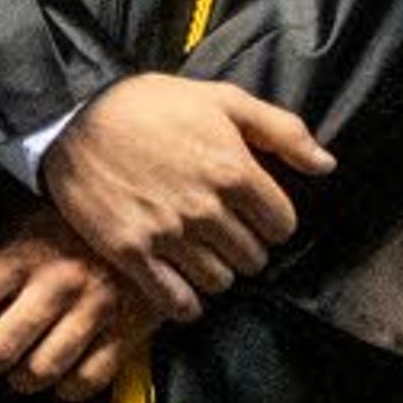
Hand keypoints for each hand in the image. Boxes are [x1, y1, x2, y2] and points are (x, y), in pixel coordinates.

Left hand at [0, 210, 166, 402]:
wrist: (155, 215)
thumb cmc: (83, 222)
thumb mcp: (30, 221)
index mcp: (24, 253)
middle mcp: (57, 283)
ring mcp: (94, 308)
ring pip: (38, 371)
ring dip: (21, 380)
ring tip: (20, 371)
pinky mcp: (128, 327)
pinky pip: (89, 379)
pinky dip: (70, 387)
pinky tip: (64, 374)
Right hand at [39, 74, 333, 310]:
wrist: (76, 120)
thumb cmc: (153, 105)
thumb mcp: (224, 100)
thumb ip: (283, 132)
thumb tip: (327, 165)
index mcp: (234, 170)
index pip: (283, 225)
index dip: (274, 222)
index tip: (257, 215)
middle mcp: (205, 208)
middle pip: (254, 257)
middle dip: (248, 247)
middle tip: (229, 235)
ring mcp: (167, 233)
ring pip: (220, 281)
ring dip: (218, 273)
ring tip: (204, 254)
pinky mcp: (130, 252)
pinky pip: (176, 301)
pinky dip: (186, 303)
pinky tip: (183, 287)